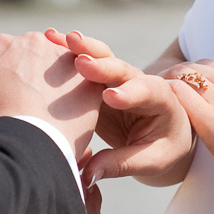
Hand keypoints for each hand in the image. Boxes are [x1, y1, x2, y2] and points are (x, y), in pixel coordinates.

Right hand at [0, 31, 96, 161]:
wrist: (22, 146)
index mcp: (0, 45)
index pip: (9, 55)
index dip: (11, 78)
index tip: (13, 100)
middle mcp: (32, 41)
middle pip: (37, 55)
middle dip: (37, 75)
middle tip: (35, 107)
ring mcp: (62, 57)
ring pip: (64, 67)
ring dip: (61, 84)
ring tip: (55, 115)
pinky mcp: (86, 77)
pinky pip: (87, 83)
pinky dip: (81, 97)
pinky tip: (73, 118)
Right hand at [47, 28, 194, 185]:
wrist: (164, 134)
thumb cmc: (163, 148)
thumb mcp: (151, 161)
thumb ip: (120, 165)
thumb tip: (86, 174)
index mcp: (160, 99)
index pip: (145, 92)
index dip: (128, 93)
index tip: (110, 97)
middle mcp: (138, 81)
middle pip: (120, 68)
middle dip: (101, 64)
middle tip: (82, 62)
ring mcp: (116, 79)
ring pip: (99, 58)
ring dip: (80, 48)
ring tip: (58, 38)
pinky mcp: (97, 82)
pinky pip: (82, 64)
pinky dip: (67, 50)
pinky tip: (50, 38)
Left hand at [154, 58, 213, 209]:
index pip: (209, 66)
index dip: (189, 77)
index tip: (176, 91)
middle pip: (192, 68)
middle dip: (172, 78)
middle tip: (154, 94)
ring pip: (180, 75)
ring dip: (162, 85)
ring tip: (150, 101)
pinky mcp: (211, 118)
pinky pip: (176, 93)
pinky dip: (161, 96)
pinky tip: (154, 110)